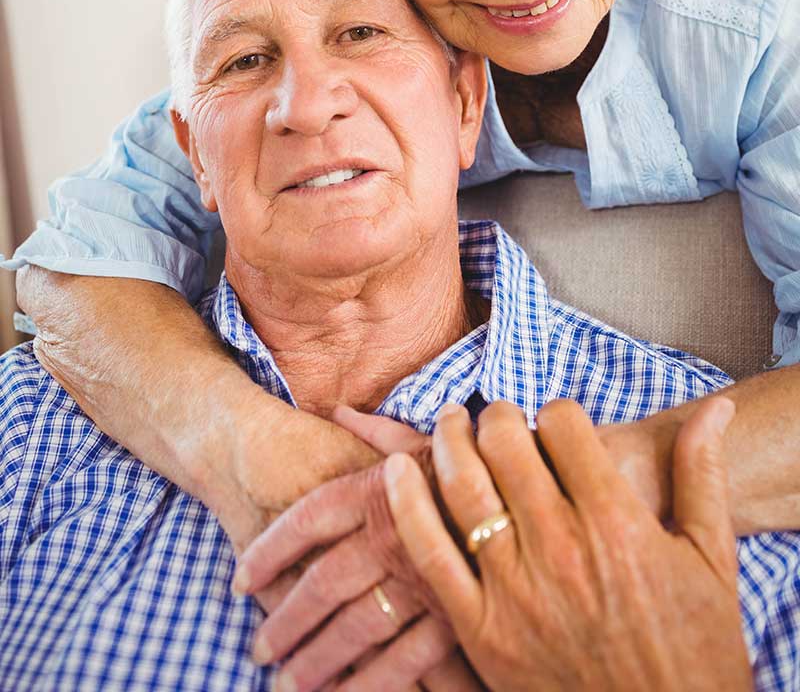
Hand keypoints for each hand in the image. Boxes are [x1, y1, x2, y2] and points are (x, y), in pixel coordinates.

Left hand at [233, 409, 470, 690]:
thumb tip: (337, 412)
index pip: (307, 520)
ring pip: (357, 629)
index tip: (238, 580)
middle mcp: (394, 533)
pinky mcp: (458, 615)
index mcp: (379, 488)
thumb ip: (377, 434)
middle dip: (285, 621)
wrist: (550, 482)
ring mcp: (425, 578)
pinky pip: (407, 660)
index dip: (269, 551)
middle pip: (321, 583)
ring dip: (318, 660)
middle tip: (257, 650)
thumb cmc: (482, 460)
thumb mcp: (427, 438)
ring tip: (288, 685)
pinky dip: (376, 683)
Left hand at [385, 396, 752, 691]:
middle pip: (505, 443)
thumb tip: (716, 411)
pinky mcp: (481, 630)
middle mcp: (561, 547)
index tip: (558, 423)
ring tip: (450, 421)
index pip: (563, 424)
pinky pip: (429, 552)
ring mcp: (515, 589)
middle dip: (498, 416)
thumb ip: (704, 476)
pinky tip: (397, 468)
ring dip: (450, 439)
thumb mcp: (713, 559)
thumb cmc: (696, 650)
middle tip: (498, 417)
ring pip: (463, 485)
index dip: (557, 412)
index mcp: (617, 523)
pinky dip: (407, 503)